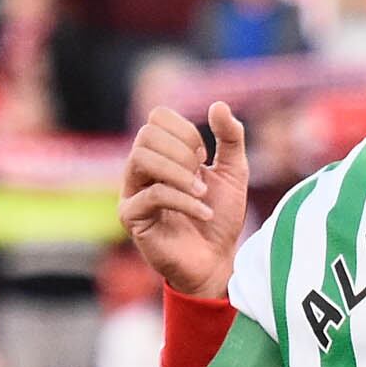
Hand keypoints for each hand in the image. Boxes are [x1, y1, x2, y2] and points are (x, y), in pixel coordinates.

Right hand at [121, 102, 250, 302]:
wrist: (217, 262)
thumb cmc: (220, 218)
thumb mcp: (233, 173)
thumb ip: (230, 139)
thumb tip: (218, 104)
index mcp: (160, 153)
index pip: (157, 117)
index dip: (185, 131)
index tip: (205, 156)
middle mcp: (140, 169)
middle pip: (147, 134)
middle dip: (183, 152)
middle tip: (202, 175)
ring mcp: (132, 191)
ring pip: (141, 158)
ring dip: (180, 172)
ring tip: (202, 193)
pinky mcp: (132, 217)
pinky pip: (153, 195)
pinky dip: (184, 201)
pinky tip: (205, 212)